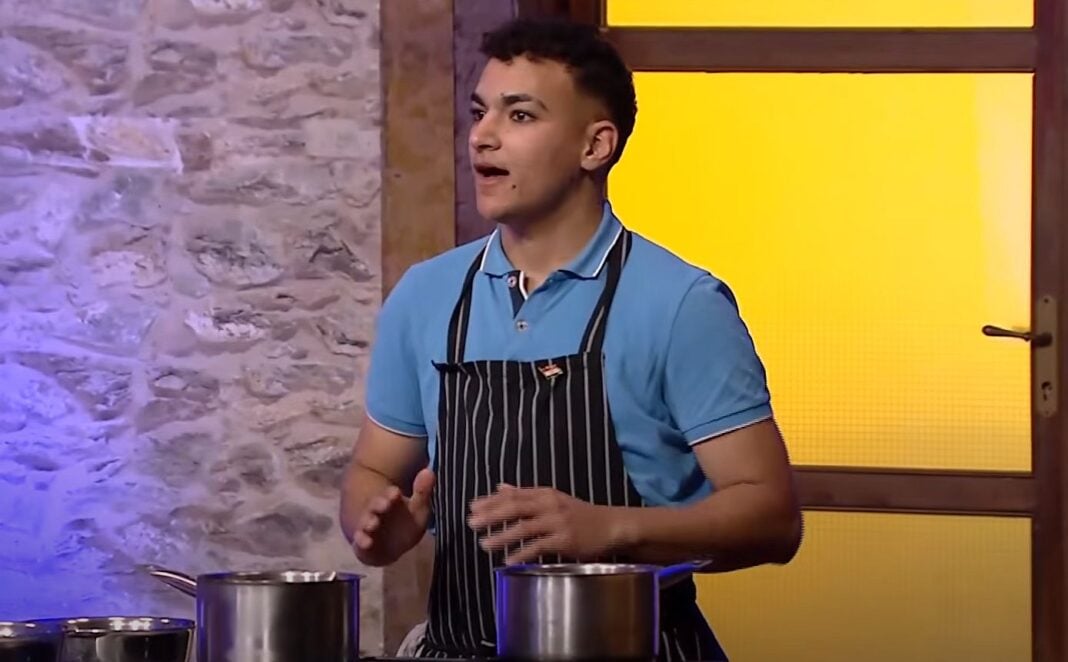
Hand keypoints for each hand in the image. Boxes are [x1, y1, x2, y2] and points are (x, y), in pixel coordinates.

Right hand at [353, 468, 434, 565]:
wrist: (394, 549)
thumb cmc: (406, 526)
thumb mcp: (419, 511)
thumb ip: (422, 492)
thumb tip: (429, 471)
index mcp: (391, 501)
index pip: (390, 494)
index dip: (392, 493)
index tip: (396, 494)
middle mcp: (376, 511)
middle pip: (375, 505)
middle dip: (379, 504)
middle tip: (385, 505)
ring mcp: (368, 526)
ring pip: (366, 521)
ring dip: (368, 522)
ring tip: (373, 524)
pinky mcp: (362, 542)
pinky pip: (360, 540)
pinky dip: (362, 540)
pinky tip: (367, 543)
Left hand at [468, 484, 622, 564]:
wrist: (611, 525)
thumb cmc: (579, 514)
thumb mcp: (552, 499)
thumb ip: (525, 494)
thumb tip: (499, 487)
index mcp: (544, 494)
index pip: (512, 495)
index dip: (490, 501)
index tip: (472, 507)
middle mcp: (549, 505)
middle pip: (514, 508)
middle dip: (491, 516)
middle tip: (471, 523)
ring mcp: (557, 522)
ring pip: (524, 528)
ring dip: (501, 536)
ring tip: (484, 544)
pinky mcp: (565, 540)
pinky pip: (538, 547)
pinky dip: (522, 553)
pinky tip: (508, 560)